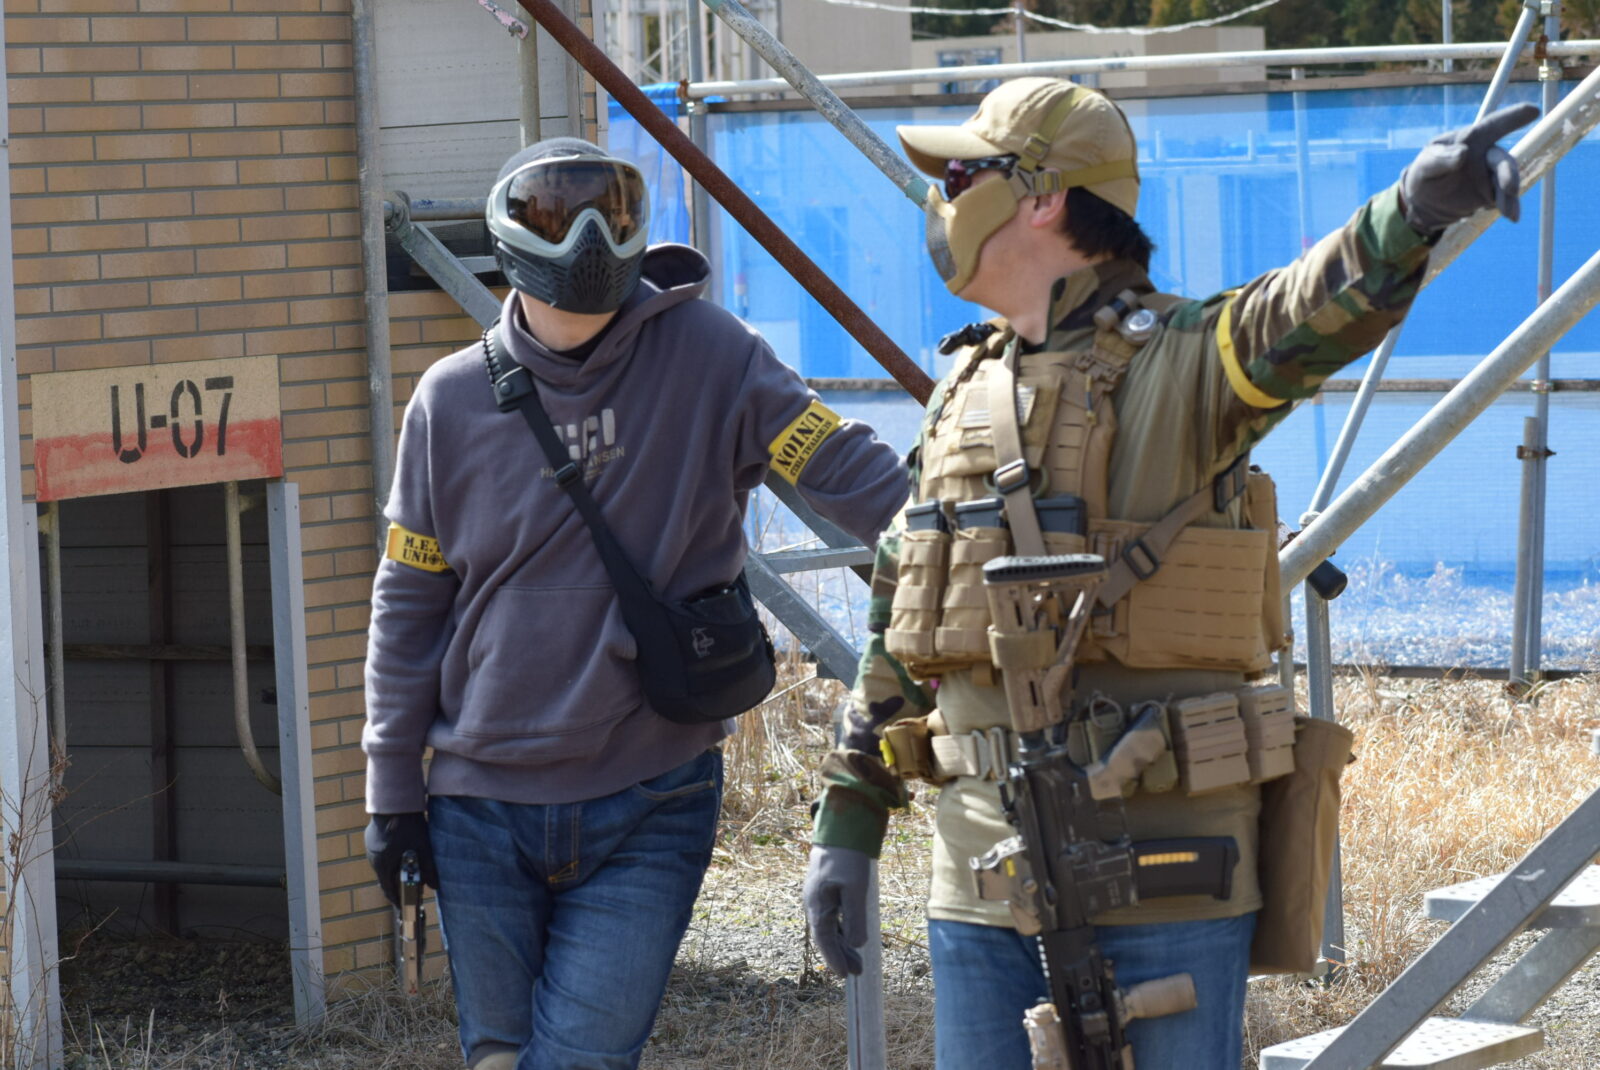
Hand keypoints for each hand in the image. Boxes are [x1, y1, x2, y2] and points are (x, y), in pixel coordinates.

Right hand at [364, 812, 438, 906]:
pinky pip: (382, 851)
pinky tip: (404, 850)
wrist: (395, 800)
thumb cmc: (408, 824)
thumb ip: (429, 868)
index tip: (403, 907)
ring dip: (395, 867)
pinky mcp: (372, 835)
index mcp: (381, 864)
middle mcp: (372, 857)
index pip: (387, 889)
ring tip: (411, 867)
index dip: (397, 899)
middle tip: (413, 885)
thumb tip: (436, 886)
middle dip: (399, 882)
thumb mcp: (422, 847)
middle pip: (385, 876)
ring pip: (384, 863)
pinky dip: (392, 855)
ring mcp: (370, 845)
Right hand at [803, 844, 871, 974]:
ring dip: (843, 944)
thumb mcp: (855, 888)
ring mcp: (819, 897)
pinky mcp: (826, 890)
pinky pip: (832, 917)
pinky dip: (842, 929)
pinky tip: (851, 936)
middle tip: (857, 972)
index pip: (824, 939)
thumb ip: (854, 917)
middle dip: (840, 955)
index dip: (833, 958)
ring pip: (829, 927)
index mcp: (817, 904)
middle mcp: (814, 903)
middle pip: (826, 936)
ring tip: (857, 961)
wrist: (840, 830)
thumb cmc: (847, 858)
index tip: (843, 975)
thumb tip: (856, 944)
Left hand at [1400, 103, 1538, 233]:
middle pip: (1502, 160)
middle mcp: (1486, 154)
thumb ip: (1441, 158)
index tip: (1533, 110)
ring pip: (1507, 180)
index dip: (1512, 117)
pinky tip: (1512, 215)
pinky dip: (1509, 206)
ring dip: (1510, 195)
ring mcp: (1491, 174)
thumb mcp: (1425, 164)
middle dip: (1509, 173)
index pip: (1493, 125)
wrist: (1424, 202)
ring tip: (1510, 213)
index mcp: (1471, 139)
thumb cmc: (1425, 173)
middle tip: (1510, 188)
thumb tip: (1464, 153)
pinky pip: (1504, 199)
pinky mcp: (1492, 193)